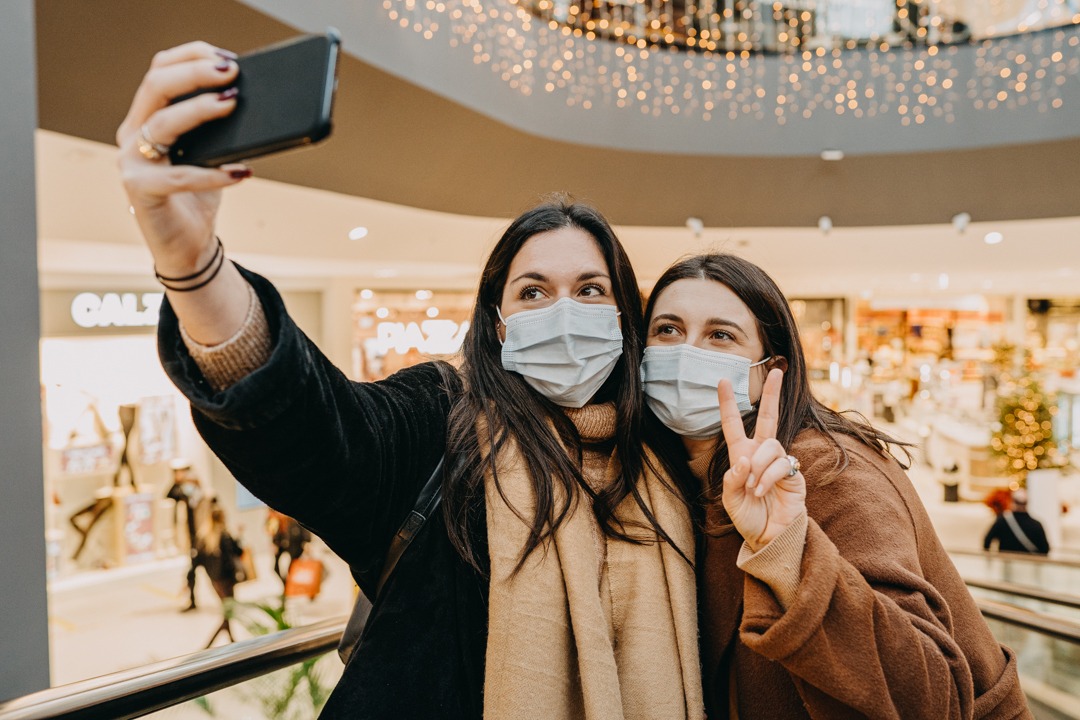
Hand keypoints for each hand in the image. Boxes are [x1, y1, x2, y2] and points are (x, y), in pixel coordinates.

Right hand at [115, 42, 247, 278]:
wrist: (188, 247)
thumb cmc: (198, 196)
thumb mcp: (210, 153)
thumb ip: (218, 128)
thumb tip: (251, 99)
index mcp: (146, 118)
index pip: (160, 70)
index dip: (191, 57)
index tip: (228, 58)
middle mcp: (133, 134)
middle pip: (156, 86)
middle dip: (195, 72)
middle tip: (232, 72)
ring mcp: (132, 162)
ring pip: (162, 123)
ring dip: (200, 109)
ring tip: (232, 103)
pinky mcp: (141, 191)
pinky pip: (180, 176)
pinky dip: (214, 173)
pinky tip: (242, 172)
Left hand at [719, 369, 806, 551]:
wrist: (769, 537)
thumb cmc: (748, 517)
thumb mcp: (730, 500)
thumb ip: (732, 480)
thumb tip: (744, 460)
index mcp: (742, 455)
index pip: (733, 424)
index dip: (727, 403)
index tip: (722, 380)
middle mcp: (761, 454)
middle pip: (768, 417)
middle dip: (771, 395)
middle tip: (776, 371)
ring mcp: (779, 462)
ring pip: (770, 446)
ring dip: (758, 467)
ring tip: (753, 489)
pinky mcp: (794, 474)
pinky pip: (780, 465)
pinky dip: (767, 478)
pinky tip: (762, 491)